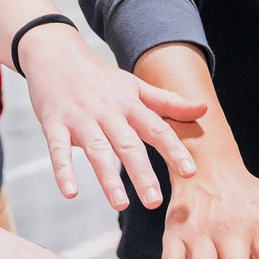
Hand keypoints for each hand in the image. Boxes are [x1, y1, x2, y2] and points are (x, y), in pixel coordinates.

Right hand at [18, 25, 205, 209]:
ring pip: (97, 150)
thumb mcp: (135, 86)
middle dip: (142, 174)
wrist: (56, 54)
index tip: (190, 172)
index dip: (174, 150)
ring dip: (108, 178)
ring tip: (120, 205)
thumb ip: (168, 102)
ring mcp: (80, 118)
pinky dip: (63, 171)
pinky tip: (70, 192)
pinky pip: (58, 149)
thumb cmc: (100, 77)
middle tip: (155, 202)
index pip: (157, 129)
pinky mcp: (54, 124)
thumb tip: (204, 109)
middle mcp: (108, 112)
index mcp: (130, 105)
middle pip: (128, 145)